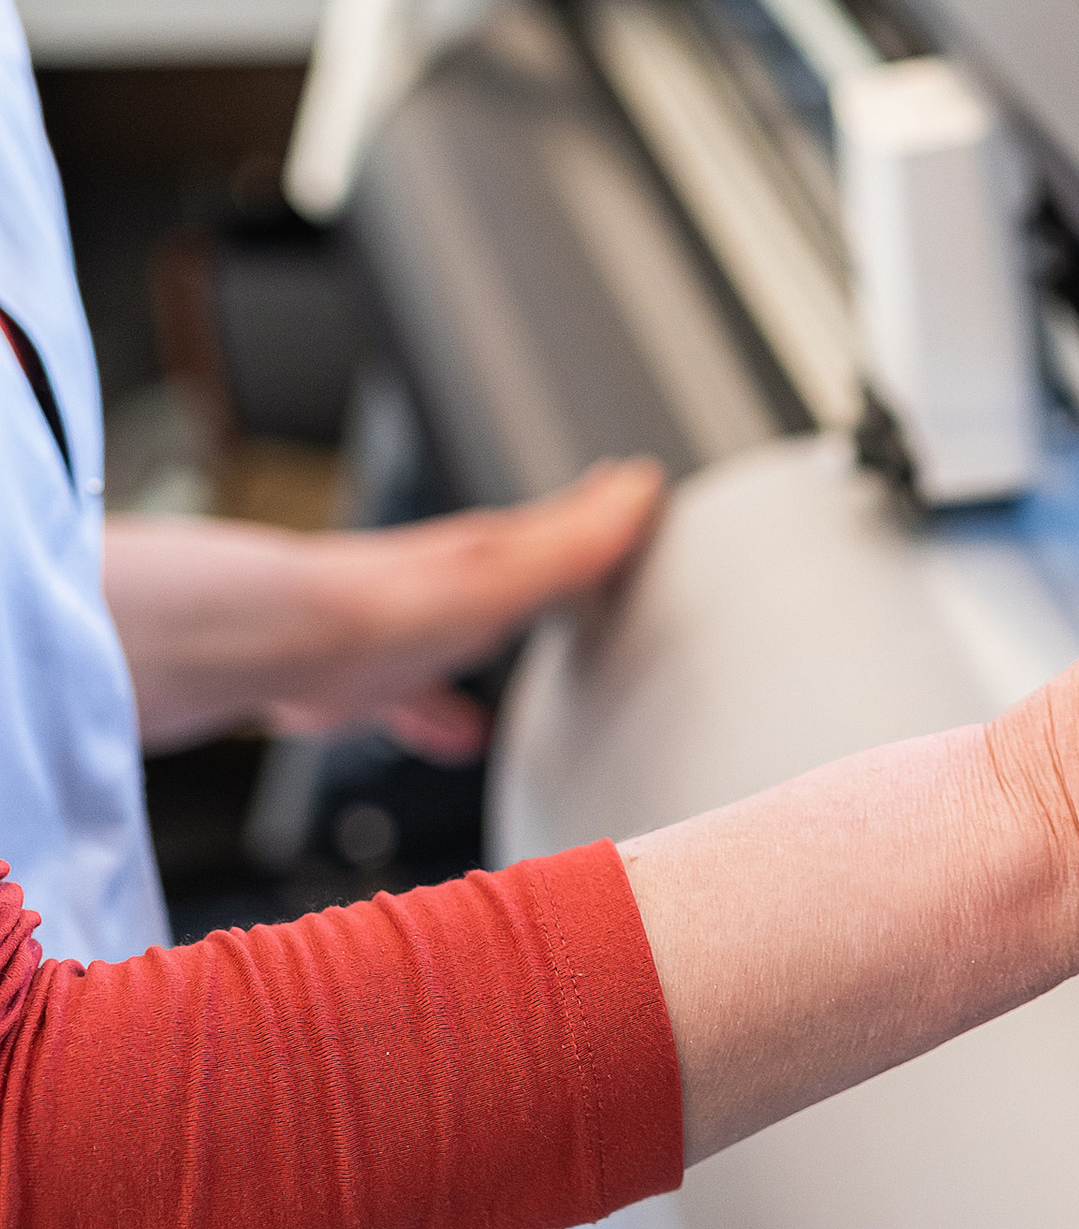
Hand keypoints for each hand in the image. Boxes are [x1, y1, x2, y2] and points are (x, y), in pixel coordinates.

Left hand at [103, 458, 667, 756]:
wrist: (288, 642)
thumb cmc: (392, 606)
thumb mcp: (510, 570)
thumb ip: (576, 541)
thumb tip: (637, 490)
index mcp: (492, 556)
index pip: (567, 523)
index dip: (607, 509)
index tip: (640, 493)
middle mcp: (449, 586)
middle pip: (519, 572)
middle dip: (556, 570)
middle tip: (594, 565)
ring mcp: (408, 631)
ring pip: (468, 629)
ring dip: (498, 637)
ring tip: (532, 654)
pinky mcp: (371, 682)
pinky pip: (421, 696)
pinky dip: (443, 713)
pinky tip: (458, 737)